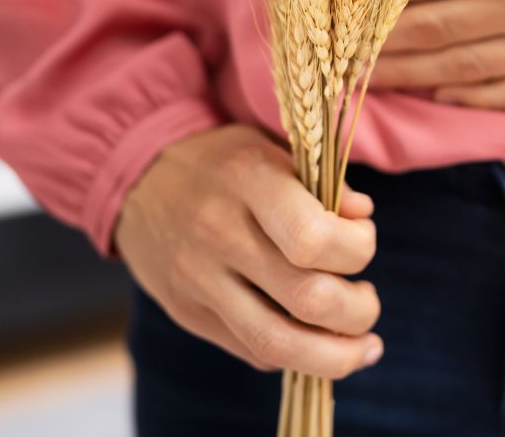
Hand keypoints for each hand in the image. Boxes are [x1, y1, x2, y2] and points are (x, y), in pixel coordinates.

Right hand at [113, 124, 382, 377]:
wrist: (136, 177)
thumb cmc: (223, 162)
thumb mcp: (272, 149)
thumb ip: (323, 183)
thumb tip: (362, 217)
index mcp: (248, 181)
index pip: (313, 238)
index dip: (358, 250)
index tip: (363, 241)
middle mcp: (219, 234)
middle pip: (306, 298)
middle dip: (358, 310)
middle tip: (368, 300)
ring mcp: (197, 280)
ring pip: (277, 343)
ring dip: (335, 356)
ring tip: (362, 346)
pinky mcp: (186, 313)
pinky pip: (251, 350)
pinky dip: (295, 354)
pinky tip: (318, 344)